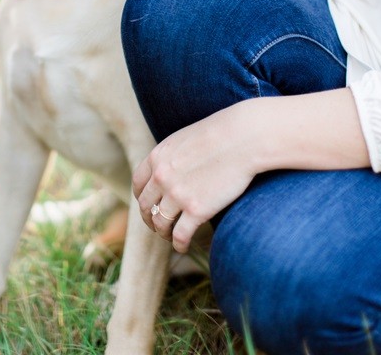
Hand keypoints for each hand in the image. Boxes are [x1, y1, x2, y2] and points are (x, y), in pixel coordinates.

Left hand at [132, 103, 257, 253]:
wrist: (242, 139)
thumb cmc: (220, 135)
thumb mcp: (184, 140)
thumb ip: (171, 157)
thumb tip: (169, 171)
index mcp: (157, 157)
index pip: (138, 184)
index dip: (142, 198)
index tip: (149, 206)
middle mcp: (161, 177)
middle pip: (146, 206)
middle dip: (150, 218)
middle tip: (157, 225)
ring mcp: (177, 194)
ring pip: (160, 223)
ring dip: (163, 233)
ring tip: (170, 237)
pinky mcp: (196, 210)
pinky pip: (180, 235)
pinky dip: (179, 244)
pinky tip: (183, 246)